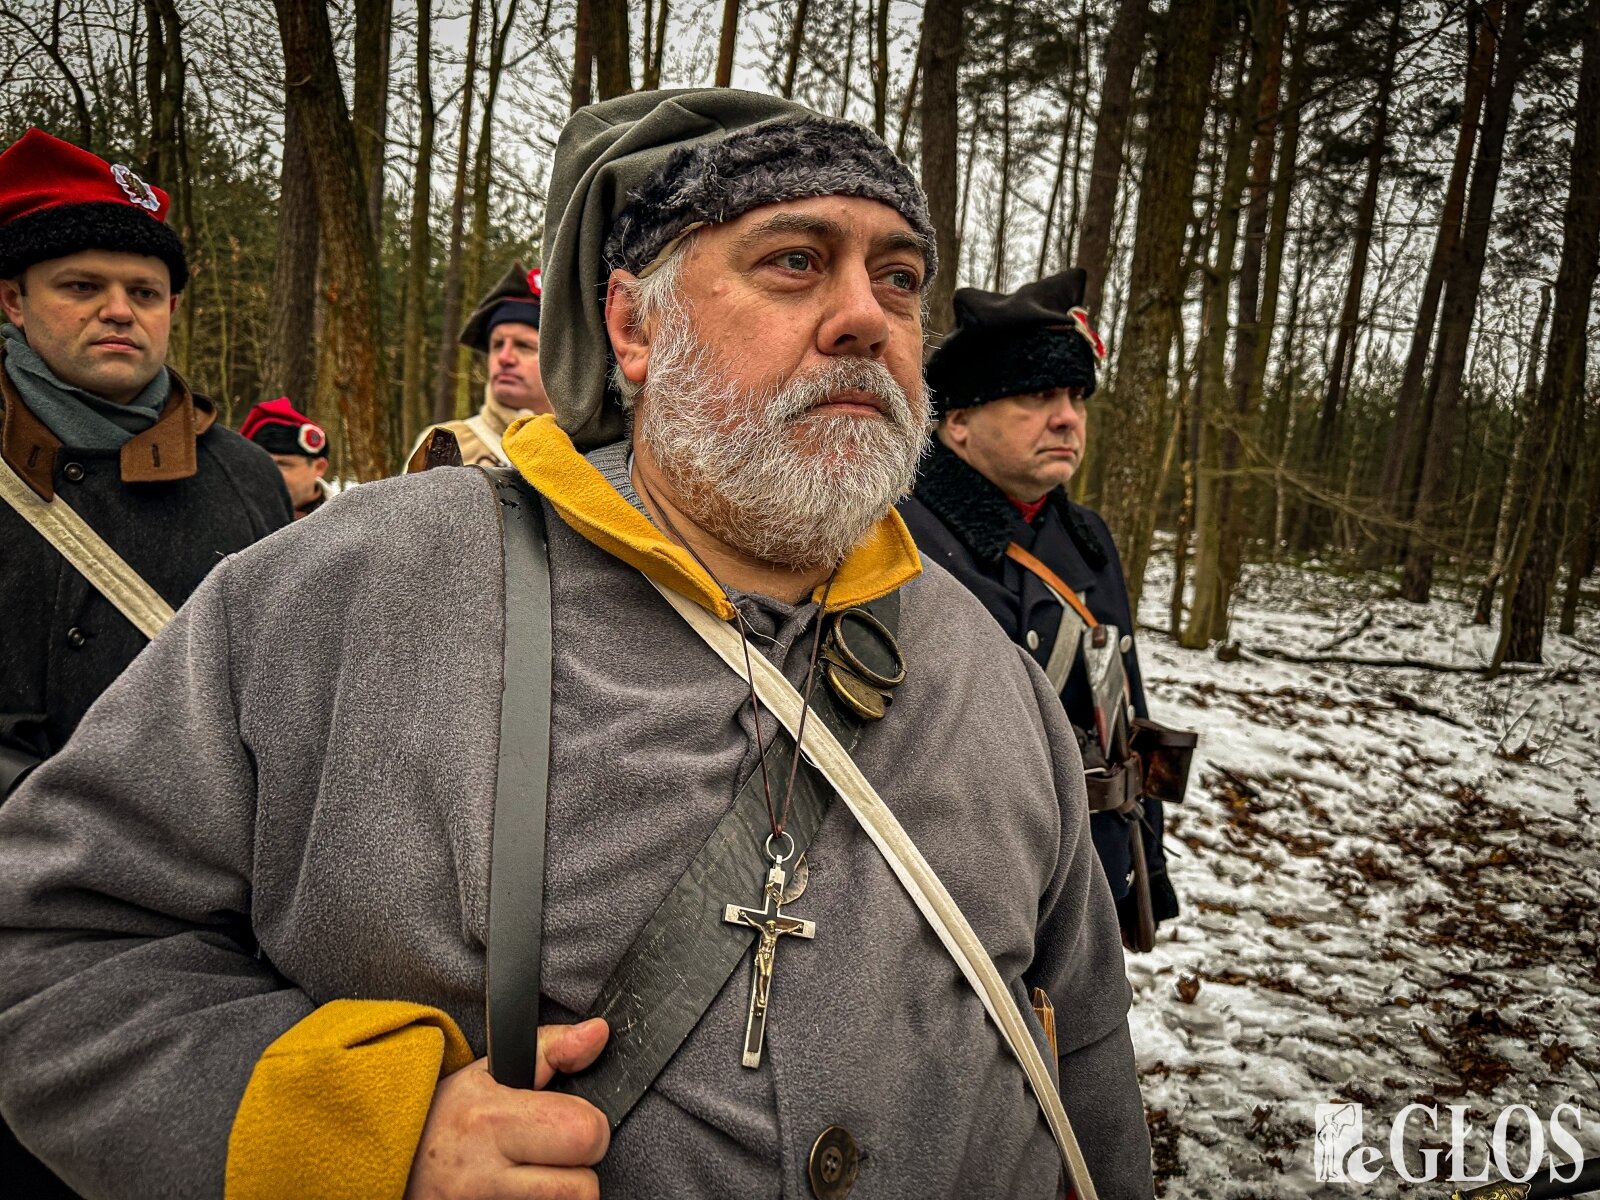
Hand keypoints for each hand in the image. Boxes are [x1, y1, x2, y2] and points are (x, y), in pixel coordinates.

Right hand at [405, 1018, 610, 1199]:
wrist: (386, 1163)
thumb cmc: (440, 1117)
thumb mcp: (488, 1071)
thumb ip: (551, 1049)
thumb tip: (599, 1033)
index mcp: (494, 1121)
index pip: (584, 1134)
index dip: (590, 1127)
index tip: (569, 1122)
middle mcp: (485, 1176)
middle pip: (583, 1188)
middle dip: (579, 1168)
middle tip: (555, 1153)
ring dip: (559, 1194)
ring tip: (533, 1173)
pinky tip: (520, 1192)